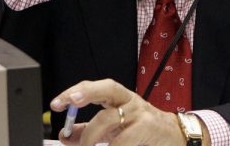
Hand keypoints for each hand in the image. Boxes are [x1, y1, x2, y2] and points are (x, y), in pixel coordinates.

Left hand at [50, 79, 185, 145]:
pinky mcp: (146, 127)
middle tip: (69, 103)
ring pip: (108, 118)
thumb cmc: (142, 131)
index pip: (95, 88)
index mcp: (119, 98)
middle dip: (86, 93)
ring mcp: (138, 113)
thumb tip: (65, 137)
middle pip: (107, 88)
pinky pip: (121, 140)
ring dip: (90, 136)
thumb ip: (89, 131)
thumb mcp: (114, 128)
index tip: (56, 104)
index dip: (75, 92)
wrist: (173, 136)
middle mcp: (129, 101)